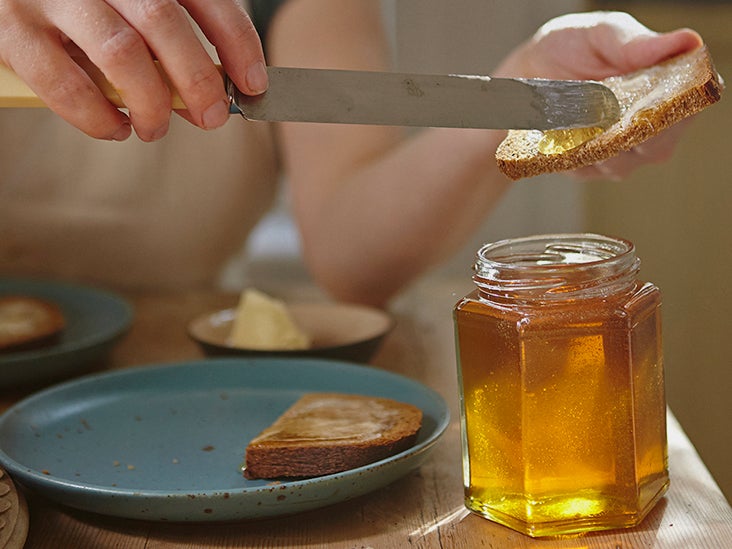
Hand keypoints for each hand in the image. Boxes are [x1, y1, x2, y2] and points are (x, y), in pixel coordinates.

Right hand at [0, 0, 267, 140]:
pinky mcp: (12, 29)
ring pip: (121, 52)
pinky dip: (98, 117)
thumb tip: (204, 101)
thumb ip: (168, 44)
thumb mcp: (133, 9)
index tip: (255, 84)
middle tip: (211, 117)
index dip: (238, 43)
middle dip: (198, 80)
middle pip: (164, 22)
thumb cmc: (85, 7)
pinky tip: (116, 128)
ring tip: (155, 128)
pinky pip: (64, 82)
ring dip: (151, 103)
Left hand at [496, 11, 703, 179]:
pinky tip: (559, 136)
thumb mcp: (600, 35)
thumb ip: (635, 43)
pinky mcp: (586, 166)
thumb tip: (686, 42)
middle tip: (605, 119)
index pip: (685, 109)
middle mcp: (647, 125)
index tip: (647, 108)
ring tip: (575, 123)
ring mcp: (617, 150)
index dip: (673, 113)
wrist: (525, 73)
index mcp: (664, 88)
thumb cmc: (571, 47)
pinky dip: (572, 155)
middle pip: (656, 148)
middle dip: (633, 137)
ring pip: (620, 164)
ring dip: (598, 147)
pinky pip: (585, 170)